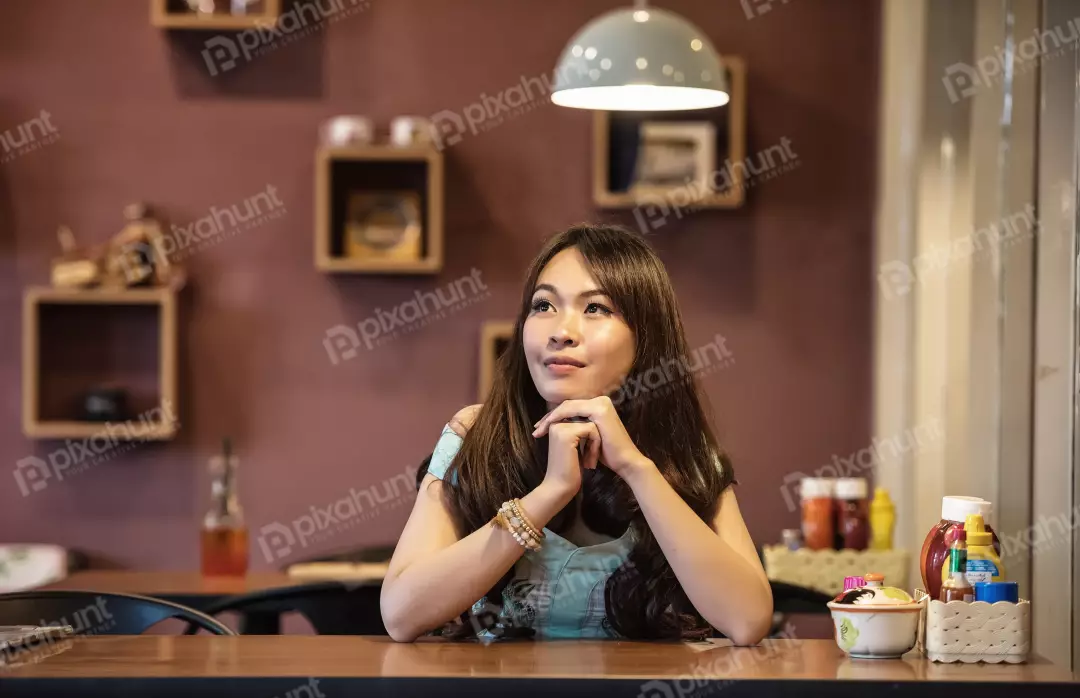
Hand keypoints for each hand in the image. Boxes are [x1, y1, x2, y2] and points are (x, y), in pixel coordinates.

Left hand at [532, 397, 653, 480]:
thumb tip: (562, 425)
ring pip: (567, 407)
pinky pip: (571, 411)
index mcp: (599, 405)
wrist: (625, 462)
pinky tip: (549, 426)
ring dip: (550, 418)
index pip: (571, 408)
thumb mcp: (590, 437)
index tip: (541, 428)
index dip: (555, 417)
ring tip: (539, 430)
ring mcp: (601, 403)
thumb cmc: (608, 454)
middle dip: (549, 417)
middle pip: (567, 406)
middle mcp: (601, 400)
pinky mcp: (599, 410)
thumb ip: (580, 427)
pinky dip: (558, 417)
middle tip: (536, 429)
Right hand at [542, 420, 600, 496]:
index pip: (582, 418)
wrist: (560, 488)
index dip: (589, 436)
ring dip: (595, 443)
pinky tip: (590, 461)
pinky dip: (595, 446)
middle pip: (588, 420)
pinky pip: (592, 430)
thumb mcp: (575, 446)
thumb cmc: (569, 470)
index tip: (585, 456)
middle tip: (589, 460)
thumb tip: (594, 421)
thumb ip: (580, 432)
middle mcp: (556, 422)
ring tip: (589, 461)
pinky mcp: (567, 434)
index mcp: (556, 424)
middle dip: (593, 439)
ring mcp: (560, 427)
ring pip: (591, 424)